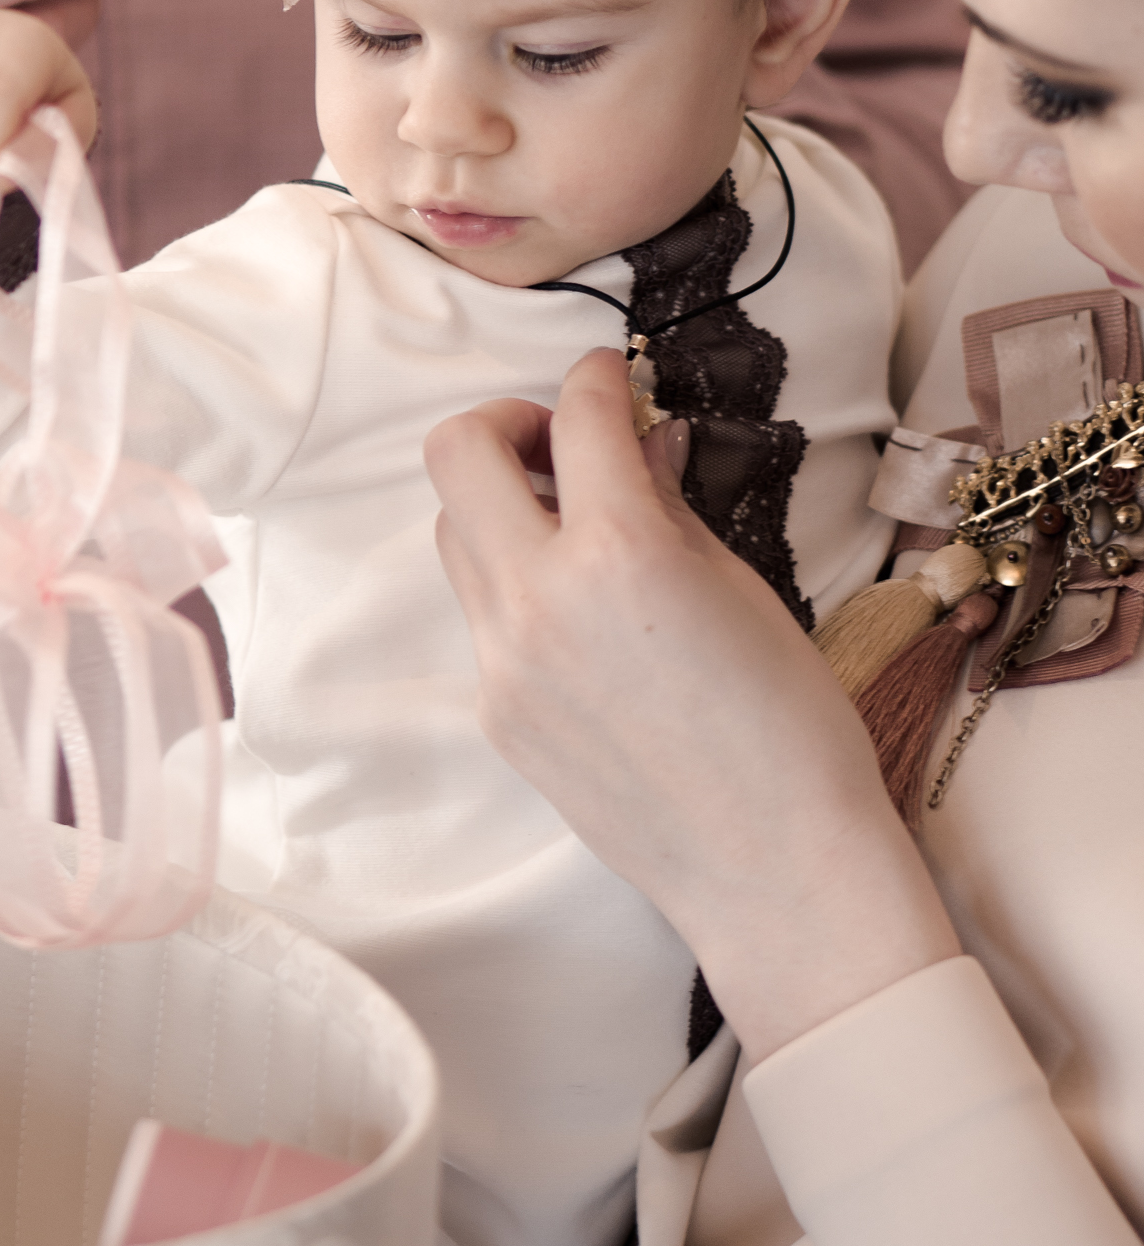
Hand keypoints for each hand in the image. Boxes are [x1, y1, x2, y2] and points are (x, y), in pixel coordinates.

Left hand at [425, 348, 959, 1064]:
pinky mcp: (496, 713)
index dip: (596, 377)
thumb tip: (637, 440)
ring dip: (503, 504)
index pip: (577, 417)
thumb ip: (667, 503)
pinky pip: (482, 615)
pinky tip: (588, 614)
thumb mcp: (740, 587)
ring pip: (455, 534)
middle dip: (510, 424)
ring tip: (580, 527)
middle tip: (569, 446)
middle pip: (457, 454)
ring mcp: (503, 663)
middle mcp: (539, 600)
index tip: (612, 378)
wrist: (772, 867)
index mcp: (620, 554)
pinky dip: (519, 584)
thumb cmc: (790, 725)